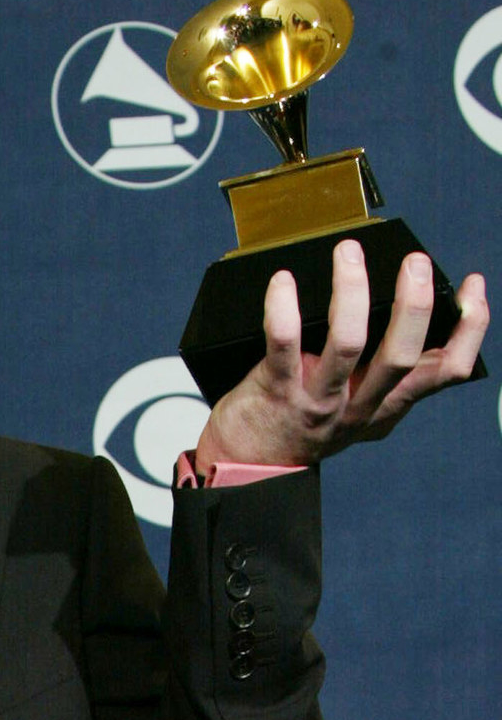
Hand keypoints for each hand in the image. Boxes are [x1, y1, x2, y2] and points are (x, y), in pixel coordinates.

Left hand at [195, 241, 488, 474]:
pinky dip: (282, 309)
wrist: (247, 466)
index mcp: (388, 405)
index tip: (472, 286)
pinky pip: (283, 344)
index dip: (469, 329)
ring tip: (349, 253)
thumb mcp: (360, 405)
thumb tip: (413, 305)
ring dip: (351, 293)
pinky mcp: (276, 392)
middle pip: (402, 356)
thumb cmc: (303, 423)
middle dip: (415, 305)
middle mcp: (359, 406)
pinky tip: (282, 283)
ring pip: (348, 345)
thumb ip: (384, 370)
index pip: (447, 372)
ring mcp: (318, 402)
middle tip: (415, 262)